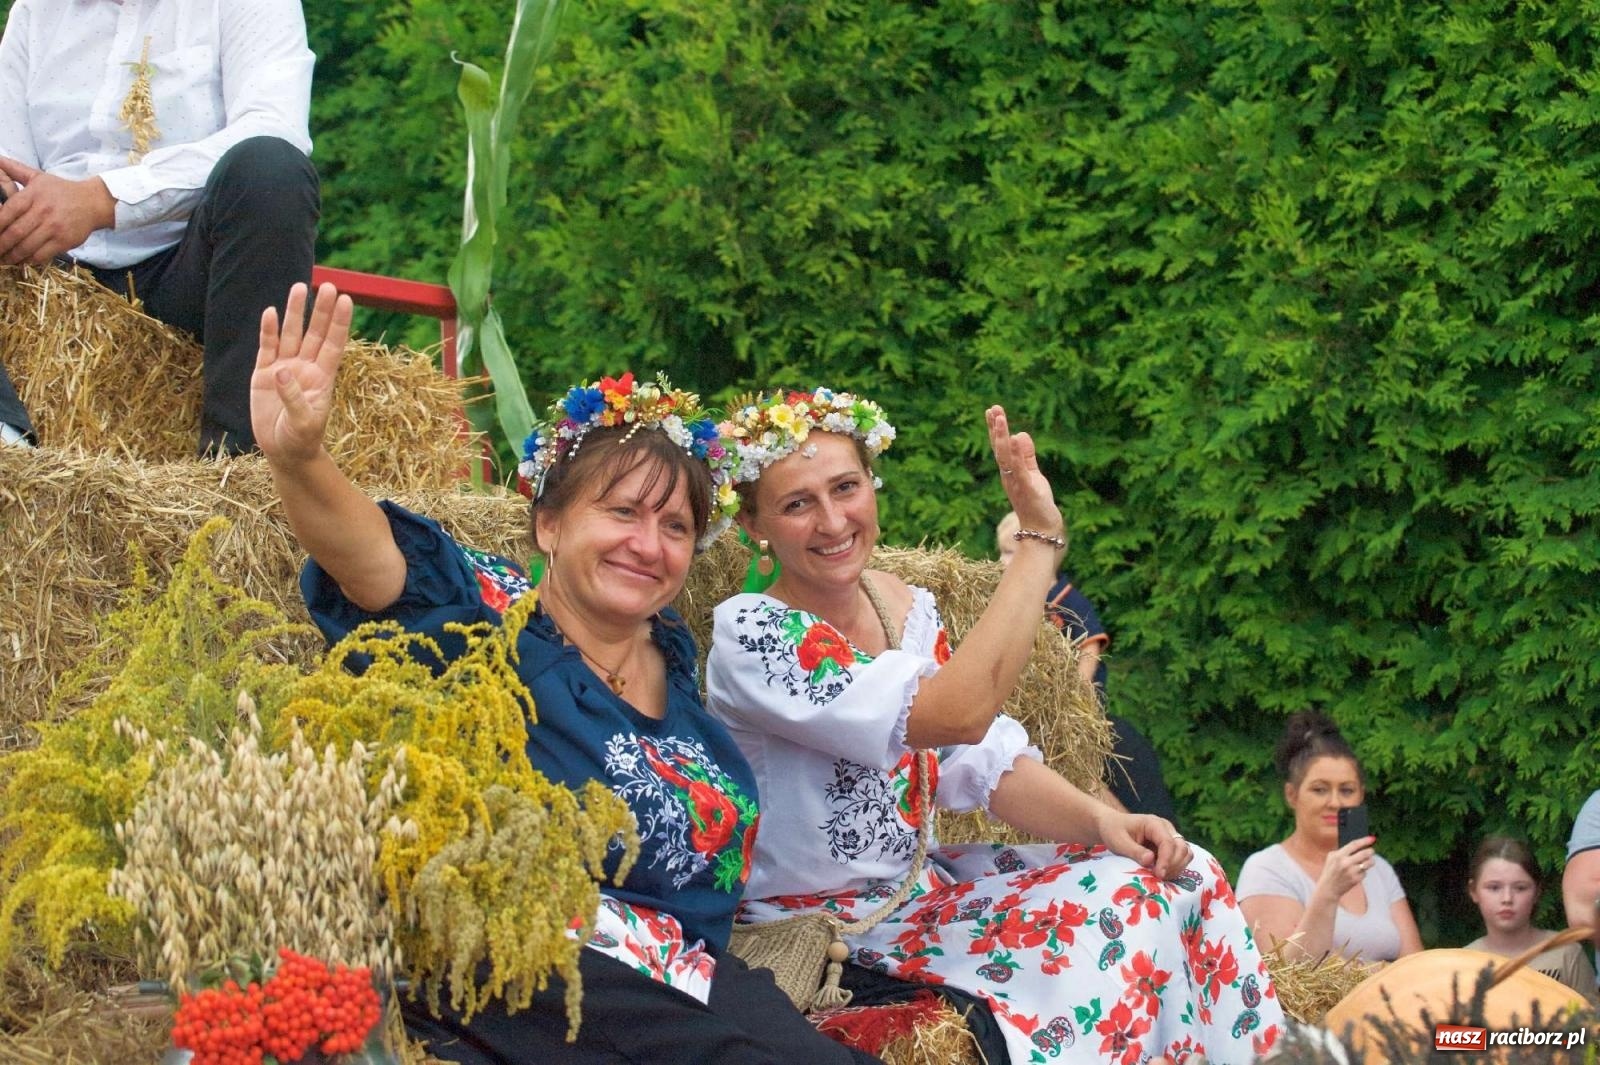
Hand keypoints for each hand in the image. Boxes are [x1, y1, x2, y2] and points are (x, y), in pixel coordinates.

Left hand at [0, 157, 115, 264]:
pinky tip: (23, 260)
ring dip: (13, 255)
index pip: (7, 212)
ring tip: (6, 259)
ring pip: (26, 246)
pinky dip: (29, 260)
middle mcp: (42, 212)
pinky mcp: (64, 241)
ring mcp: (54, 228)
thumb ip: (15, 170)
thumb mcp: (38, 177)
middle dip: (1, 244)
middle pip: (15, 232)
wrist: (93, 202)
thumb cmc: (62, 190)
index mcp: (32, 195)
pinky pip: (42, 254)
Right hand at [250, 282, 352, 465]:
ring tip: (299, 287)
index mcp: (322, 378)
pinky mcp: (263, 375)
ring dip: (295, 312)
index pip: (333, 344)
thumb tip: (282, 372)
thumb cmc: (301, 440)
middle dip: (320, 310)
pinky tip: (270, 312)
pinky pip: (267, 348)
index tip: (346, 299)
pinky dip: (268, 331)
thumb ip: (295, 399)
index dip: (339, 323)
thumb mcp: (303, 424)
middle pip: (315, 333)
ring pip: (291, 334)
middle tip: (328, 285)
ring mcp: (284, 369)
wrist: (284, 452)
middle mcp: (305, 368)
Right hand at [986, 405, 1063, 547]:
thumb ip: (1027, 456)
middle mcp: (1008, 477)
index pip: (1000, 447)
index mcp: (1009, 472)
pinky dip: (1017, 456)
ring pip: (1006, 458)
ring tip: (1000, 419)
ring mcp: (1016, 483)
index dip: (995, 429)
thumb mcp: (1033, 475)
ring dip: (1002, 438)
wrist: (1042, 531)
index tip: (992, 410)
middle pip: (999, 450)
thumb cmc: (1037, 504)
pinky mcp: (1028, 491)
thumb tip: (1020, 434)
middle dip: (996, 429)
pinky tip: (1016, 440)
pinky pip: (1020, 471)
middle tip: (994, 409)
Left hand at [1098, 809, 1192, 879]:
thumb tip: (1150, 860)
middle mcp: (1166, 829)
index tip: (1159, 875)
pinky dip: (1175, 868)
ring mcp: (1170, 837)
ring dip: (1176, 867)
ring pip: (1185, 853)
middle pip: (1182, 848)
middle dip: (1173, 865)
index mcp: (1154, 823)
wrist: (1111, 825)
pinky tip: (1162, 874)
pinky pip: (1180, 858)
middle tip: (1159, 878)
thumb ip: (1134, 851)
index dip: (1166, 860)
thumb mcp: (1119, 841)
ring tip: (1160, 877)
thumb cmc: (1113, 831)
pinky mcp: (1169, 847)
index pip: (1168, 842)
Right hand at [1315, 836, 1375, 900]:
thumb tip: (1358, 845)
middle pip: (1365, 853)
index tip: (1372, 838)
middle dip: (1371, 851)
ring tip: (1366, 861)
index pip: (1354, 845)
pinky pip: (1365, 872)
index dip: (1364, 840)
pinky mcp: (1356, 879)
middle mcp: (1346, 863)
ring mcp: (1352, 872)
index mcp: (1338, 855)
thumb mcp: (1331, 858)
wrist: (1328, 888)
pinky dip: (1363, 871)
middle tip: (1371, 851)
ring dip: (1370, 861)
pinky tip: (1357, 872)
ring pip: (1368, 863)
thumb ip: (1343, 851)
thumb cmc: (1330, 870)